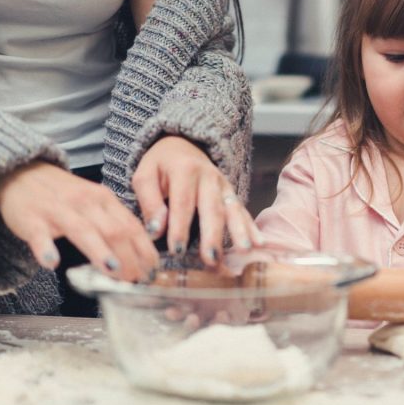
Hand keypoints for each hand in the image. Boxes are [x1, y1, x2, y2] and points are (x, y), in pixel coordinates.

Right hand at [0, 161, 158, 280]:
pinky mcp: (31, 219)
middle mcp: (85, 203)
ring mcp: (58, 210)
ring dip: (100, 252)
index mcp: (104, 200)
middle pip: (113, 230)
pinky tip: (52, 262)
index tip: (153, 271)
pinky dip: (45, 248)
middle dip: (129, 256)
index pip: (131, 226)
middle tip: (135, 280)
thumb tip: (140, 255)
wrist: (21, 173)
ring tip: (113, 271)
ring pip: (83, 231)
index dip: (145, 250)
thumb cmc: (63, 195)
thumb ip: (114, 224)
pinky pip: (39, 234)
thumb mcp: (94, 202)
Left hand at [133, 136, 262, 265]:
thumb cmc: (160, 166)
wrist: (181, 146)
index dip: (180, 228)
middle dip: (213, 235)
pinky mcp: (231, 193)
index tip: (177, 251)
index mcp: (184, 169)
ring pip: (232, 209)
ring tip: (244, 249)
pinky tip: (259, 243)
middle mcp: (209, 176)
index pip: (183, 202)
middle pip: (212, 208)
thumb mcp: (144, 176)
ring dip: (239, 231)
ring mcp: (223, 185)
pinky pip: (242, 211)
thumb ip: (149, 203)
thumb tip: (156, 231)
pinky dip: (251, 227)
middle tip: (211, 258)